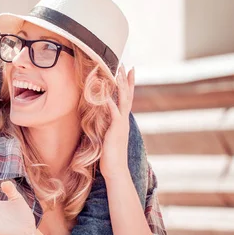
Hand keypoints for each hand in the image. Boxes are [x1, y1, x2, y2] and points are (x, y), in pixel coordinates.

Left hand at [101, 65, 134, 180]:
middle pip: (127, 95)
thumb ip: (108, 125)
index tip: (129, 71)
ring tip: (119, 73)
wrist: (116, 169)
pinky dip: (110, 104)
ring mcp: (121, 124)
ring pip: (123, 101)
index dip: (128, 84)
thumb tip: (103, 117)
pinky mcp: (115, 130)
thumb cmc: (110, 155)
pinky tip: (107, 95)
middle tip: (126, 65)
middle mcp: (124, 120)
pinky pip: (114, 114)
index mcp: (122, 121)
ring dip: (121, 86)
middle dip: (126, 80)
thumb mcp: (109, 136)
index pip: (127, 98)